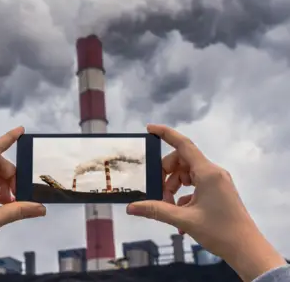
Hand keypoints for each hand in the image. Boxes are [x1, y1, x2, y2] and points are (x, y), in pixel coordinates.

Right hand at [126, 124, 285, 281]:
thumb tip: (131, 207)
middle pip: (182, 162)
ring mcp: (217, 182)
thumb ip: (156, 210)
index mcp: (207, 172)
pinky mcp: (218, 191)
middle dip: (166, 175)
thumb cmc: (219, 231)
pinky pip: (195, 186)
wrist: (247, 249)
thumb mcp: (184, 220)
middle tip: (158, 193)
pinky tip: (179, 215)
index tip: (149, 129)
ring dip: (174, 187)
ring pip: (187, 174)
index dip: (165, 134)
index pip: (183, 144)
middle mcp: (213, 172)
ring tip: (168, 207)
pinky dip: (184, 197)